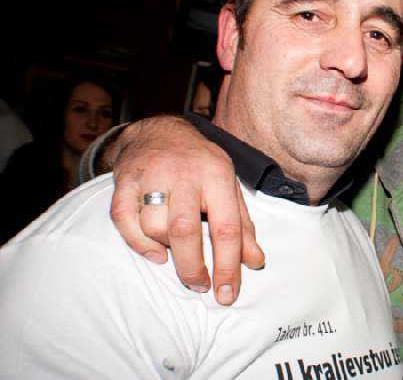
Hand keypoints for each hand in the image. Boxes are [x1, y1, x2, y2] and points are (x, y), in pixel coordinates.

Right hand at [108, 116, 263, 304]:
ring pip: (154, 226)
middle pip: (185, 230)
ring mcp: (151, 175)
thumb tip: (255, 262)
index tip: (227, 294)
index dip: (228, 266)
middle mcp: (184, 174)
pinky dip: (138, 243)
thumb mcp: (229, 187)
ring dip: (166, 249)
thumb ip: (242, 226)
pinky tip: (154, 253)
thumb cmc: (201, 165)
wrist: (160, 131)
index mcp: (217, 175)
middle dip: (192, 267)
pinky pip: (124, 220)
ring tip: (177, 251)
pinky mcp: (124, 180)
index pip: (226, 227)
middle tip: (199, 285)